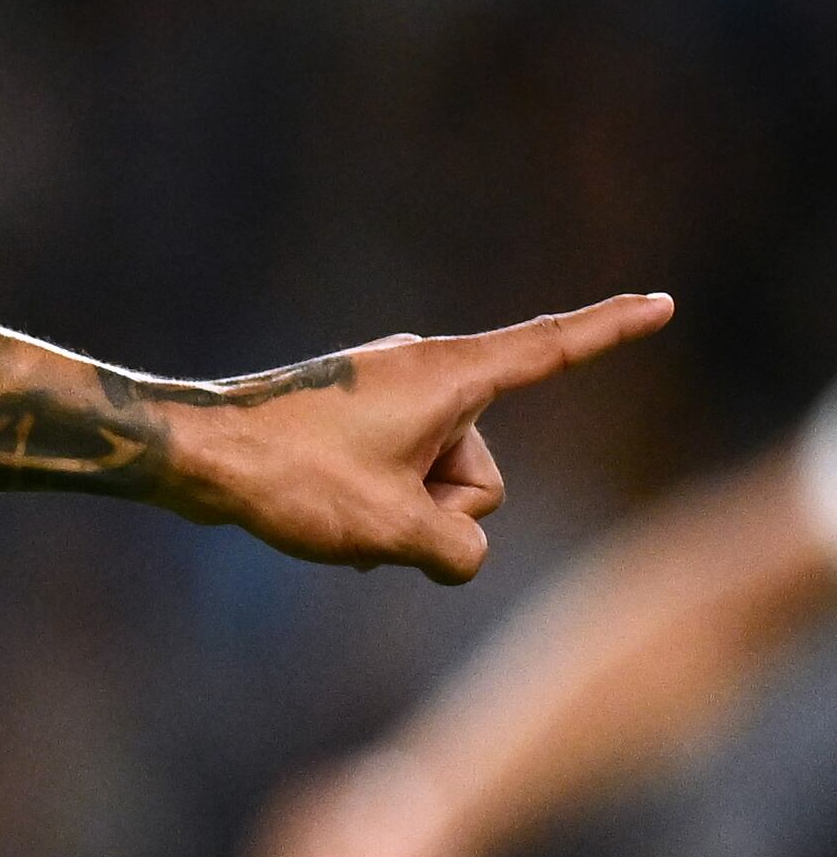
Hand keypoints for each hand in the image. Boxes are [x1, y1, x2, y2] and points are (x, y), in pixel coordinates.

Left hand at [155, 294, 671, 579]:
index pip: (553, 351)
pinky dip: (369, 514)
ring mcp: (387, 398)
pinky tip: (316, 519)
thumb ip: (460, 550)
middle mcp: (425, 373)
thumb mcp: (394, 530)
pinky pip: (393, 485)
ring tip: (330, 508)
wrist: (192, 455)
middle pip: (481, 474)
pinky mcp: (354, 423)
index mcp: (450, 377)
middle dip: (437, 511)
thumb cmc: (291, 478)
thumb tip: (458, 553)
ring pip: (433, 489)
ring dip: (395, 518)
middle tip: (363, 505)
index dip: (613, 332)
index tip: (664, 303)